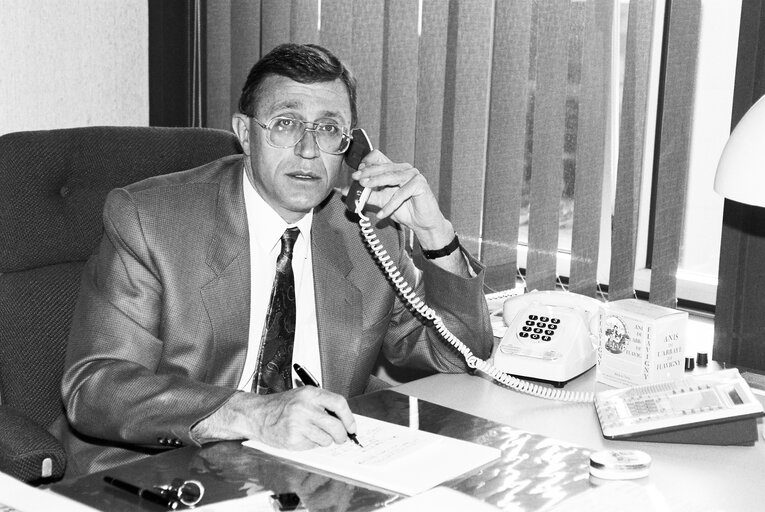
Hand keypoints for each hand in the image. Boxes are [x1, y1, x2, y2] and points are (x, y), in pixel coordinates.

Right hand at [192, 386, 356, 449]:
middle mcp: (304, 407)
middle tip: (341, 438)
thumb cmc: (280, 406)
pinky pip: (313, 446)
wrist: (257, 415)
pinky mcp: (292, 438)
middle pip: (335, 425)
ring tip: (314, 434)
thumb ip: (322, 404)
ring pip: (326, 439)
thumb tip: (344, 420)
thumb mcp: (302, 396)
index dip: (349, 417)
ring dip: (325, 441)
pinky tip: (302, 437)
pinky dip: (312, 444)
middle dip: (342, 435)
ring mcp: (297, 424)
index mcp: (309, 393)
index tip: (352, 427)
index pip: (339, 403)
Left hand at [344, 150, 453, 248]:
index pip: (381, 161)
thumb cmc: (405, 210)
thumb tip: (348, 191)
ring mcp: (414, 175)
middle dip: (368, 173)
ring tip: (364, 189)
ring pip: (392, 177)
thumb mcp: (382, 202)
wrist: (422, 224)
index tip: (356, 173)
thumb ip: (367, 195)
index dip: (367, 164)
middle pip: (384, 167)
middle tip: (357, 179)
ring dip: (376, 183)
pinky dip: (390, 204)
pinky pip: (401, 193)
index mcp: (397, 170)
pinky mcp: (420, 185)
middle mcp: (406, 169)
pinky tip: (381, 214)